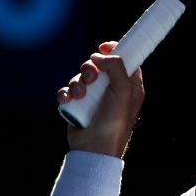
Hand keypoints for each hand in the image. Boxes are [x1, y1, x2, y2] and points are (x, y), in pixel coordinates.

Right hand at [57, 41, 144, 157]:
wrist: (94, 148)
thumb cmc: (114, 122)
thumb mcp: (124, 91)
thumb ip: (116, 67)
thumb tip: (100, 55)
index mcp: (129, 85)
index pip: (124, 60)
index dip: (114, 50)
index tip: (103, 46)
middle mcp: (112, 89)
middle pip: (98, 65)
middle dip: (90, 68)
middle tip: (91, 77)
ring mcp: (94, 97)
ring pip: (81, 77)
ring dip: (77, 82)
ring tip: (80, 95)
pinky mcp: (78, 105)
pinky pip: (68, 90)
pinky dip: (66, 93)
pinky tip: (68, 99)